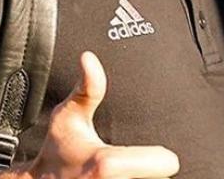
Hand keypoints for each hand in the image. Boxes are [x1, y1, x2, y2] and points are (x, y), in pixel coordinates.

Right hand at [19, 51, 179, 178]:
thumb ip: (87, 88)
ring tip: (126, 176)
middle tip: (132, 167)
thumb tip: (89, 57)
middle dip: (149, 172)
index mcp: (109, 165)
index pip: (167, 163)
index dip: (160, 156)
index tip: (148, 155)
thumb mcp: (67, 118)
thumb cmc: (56, 151)